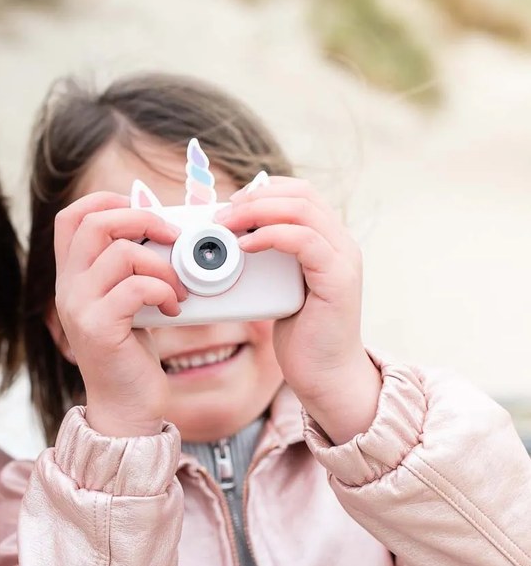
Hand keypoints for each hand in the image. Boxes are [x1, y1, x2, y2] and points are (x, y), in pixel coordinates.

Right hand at [53, 192, 185, 436]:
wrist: (125, 407)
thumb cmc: (130, 354)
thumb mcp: (127, 303)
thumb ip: (131, 269)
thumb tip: (166, 231)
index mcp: (71, 277)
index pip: (70, 217)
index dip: (105, 201)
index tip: (142, 213)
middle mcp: (67, 288)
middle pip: (94, 223)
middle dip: (142, 219)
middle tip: (172, 237)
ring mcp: (79, 308)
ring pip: (121, 253)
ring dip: (162, 265)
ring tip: (177, 288)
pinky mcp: (98, 329)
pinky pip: (135, 287)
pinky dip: (163, 291)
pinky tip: (173, 309)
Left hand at [218, 177, 380, 443]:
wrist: (324, 375)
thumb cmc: (299, 334)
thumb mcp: (276, 287)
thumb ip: (265, 259)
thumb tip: (226, 239)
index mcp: (326, 240)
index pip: (298, 192)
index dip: (261, 190)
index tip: (228, 205)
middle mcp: (340, 243)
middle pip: (300, 194)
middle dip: (254, 197)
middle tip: (221, 214)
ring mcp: (343, 259)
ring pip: (302, 210)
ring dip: (256, 212)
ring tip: (225, 226)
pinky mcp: (339, 279)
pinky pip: (305, 241)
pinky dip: (271, 236)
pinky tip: (244, 246)